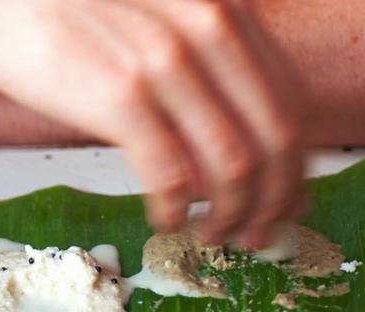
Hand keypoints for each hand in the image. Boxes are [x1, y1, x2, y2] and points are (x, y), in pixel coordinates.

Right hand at [0, 0, 308, 246]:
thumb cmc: (69, 5)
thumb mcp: (159, 11)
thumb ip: (201, 57)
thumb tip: (226, 132)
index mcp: (225, 9)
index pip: (289, 104)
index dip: (295, 167)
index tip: (285, 200)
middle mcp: (208, 30)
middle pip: (273, 140)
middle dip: (274, 203)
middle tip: (260, 235)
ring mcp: (164, 63)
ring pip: (231, 166)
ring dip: (230, 216)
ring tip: (215, 235)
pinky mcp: (118, 96)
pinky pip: (169, 174)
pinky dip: (175, 210)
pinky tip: (166, 221)